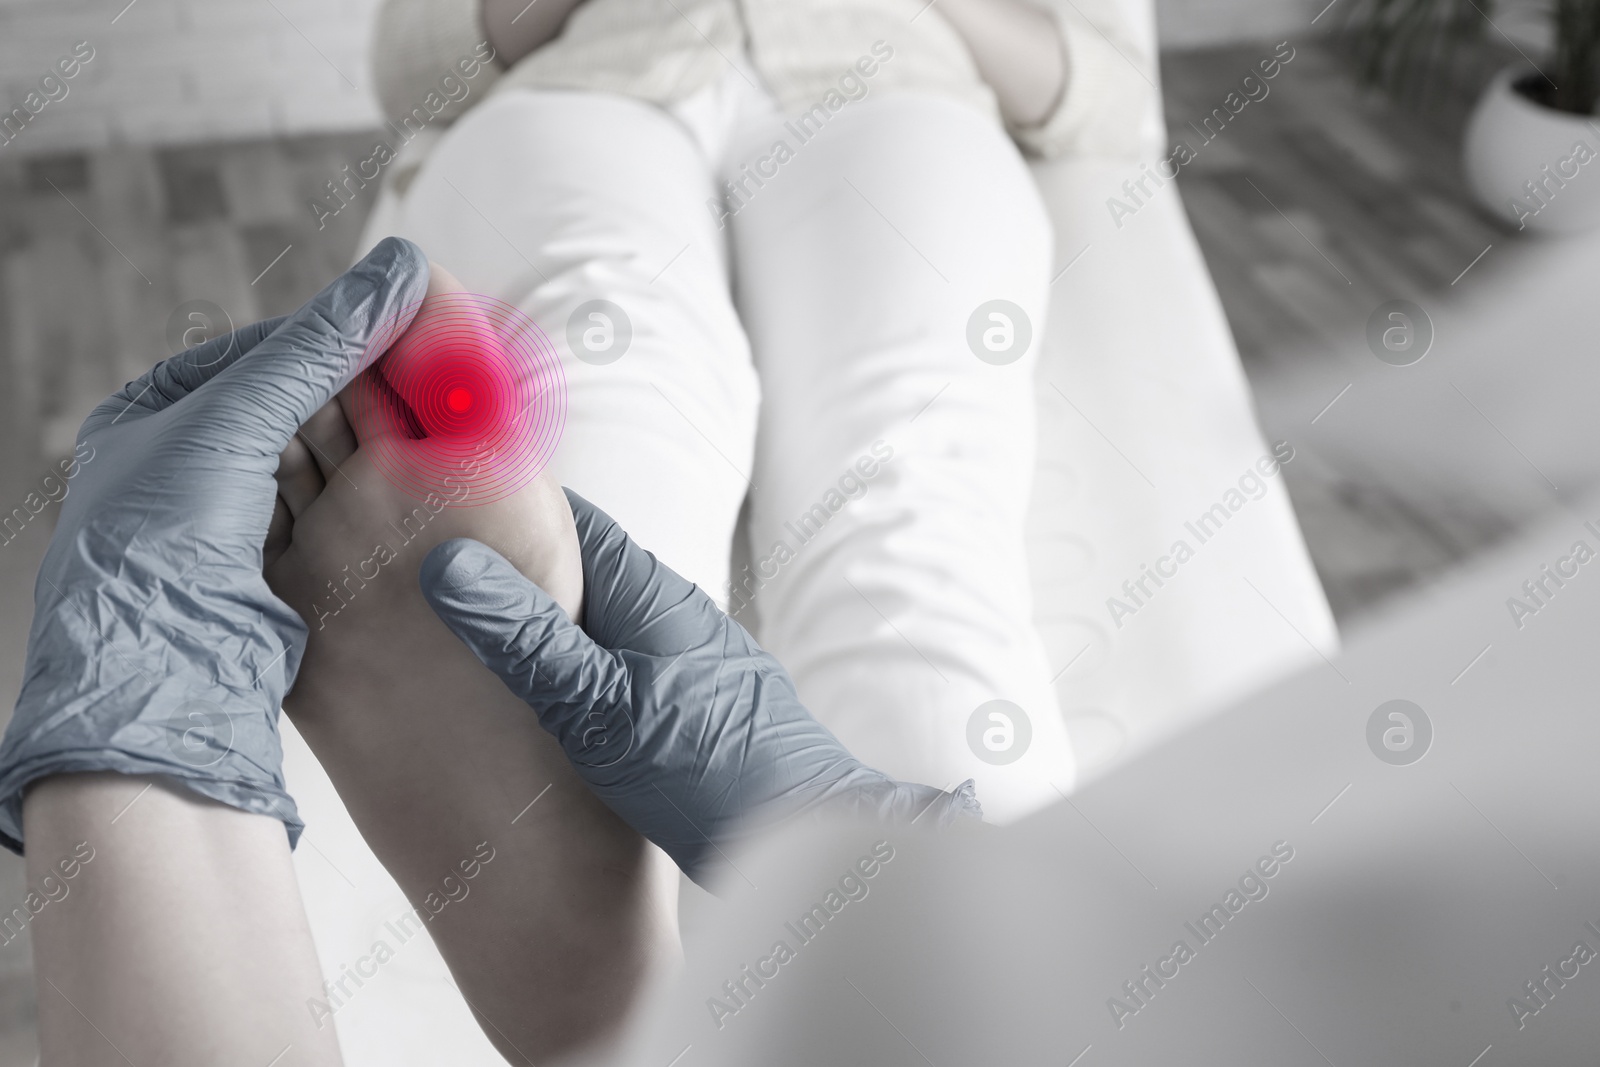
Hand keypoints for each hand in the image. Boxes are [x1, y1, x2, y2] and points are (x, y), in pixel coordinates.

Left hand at [0, 237, 428, 849]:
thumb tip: (402, 267)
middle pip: (291, 405)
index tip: (404, 320)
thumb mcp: (236, 421)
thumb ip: (320, 346)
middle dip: (358, 389)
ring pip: (315, 462)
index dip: (332, 336)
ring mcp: (221, 525)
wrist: (157, 682)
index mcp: (148, 416)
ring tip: (437, 418)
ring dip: (372, 442)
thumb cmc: (161, 543)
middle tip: (433, 367)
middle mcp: (178, 466)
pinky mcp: (262, 574)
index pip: (259, 354)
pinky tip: (414, 480)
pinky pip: (326, 514)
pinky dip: (367, 494)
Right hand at [419, 489, 981, 886]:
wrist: (806, 834)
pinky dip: (570, 670)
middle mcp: (667, 608)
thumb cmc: (712, 770)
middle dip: (507, 571)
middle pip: (573, 568)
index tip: (428, 511)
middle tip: (422, 586)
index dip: (498, 506)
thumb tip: (449, 565)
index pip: (564, 518)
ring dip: (538, 627)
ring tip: (461, 648)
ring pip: (591, 621)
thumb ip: (526, 640)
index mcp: (647, 589)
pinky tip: (536, 707)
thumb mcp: (599, 708)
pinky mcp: (687, 697)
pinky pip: (612, 664)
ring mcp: (680, 653)